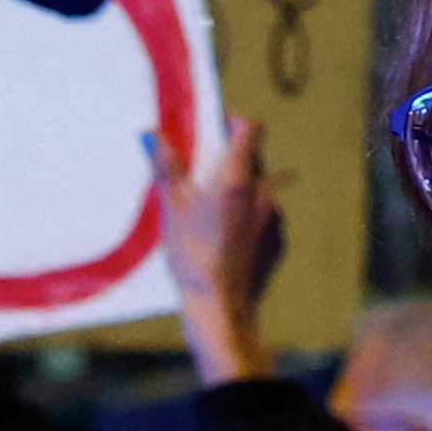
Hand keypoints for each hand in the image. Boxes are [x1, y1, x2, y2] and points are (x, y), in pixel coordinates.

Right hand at [157, 113, 280, 392]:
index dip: (236, 122)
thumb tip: (152, 134)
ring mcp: (275, 218)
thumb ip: (166, 166)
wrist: (222, 308)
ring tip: (213, 217)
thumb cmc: (194, 257)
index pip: (251, 128)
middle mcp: (264, 192)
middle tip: (204, 178)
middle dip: (233, 161)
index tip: (218, 130)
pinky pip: (266, 219)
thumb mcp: (171, 208)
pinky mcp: (279, 242)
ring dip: (242, 193)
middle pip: (255, 159)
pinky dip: (250, 221)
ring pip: (261, 191)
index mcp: (238, 178)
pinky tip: (227, 241)